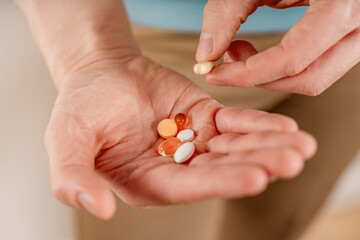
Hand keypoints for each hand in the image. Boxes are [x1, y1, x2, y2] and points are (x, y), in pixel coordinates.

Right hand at [45, 55, 316, 219]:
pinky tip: (286, 128)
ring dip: (267, 146)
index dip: (221, 182)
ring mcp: (194, 142)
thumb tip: (97, 209)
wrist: (100, 73)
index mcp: (148, 181)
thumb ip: (73, 178)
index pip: (188, 186)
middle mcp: (176, 166)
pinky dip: (258, 123)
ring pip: (235, 147)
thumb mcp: (67, 141)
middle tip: (292, 160)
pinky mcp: (206, 117)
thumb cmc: (81, 107)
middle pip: (221, 168)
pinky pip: (235, 122)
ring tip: (301, 146)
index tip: (257, 177)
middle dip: (257, 164)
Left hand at [196, 0, 359, 95]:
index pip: (292, 58)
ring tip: (241, 51)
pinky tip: (261, 53)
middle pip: (307, 78)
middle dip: (259, 79)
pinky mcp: (349, 38)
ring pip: (315, 78)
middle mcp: (359, 24)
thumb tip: (205, 56)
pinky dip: (284, 69)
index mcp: (340, 4)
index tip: (214, 75)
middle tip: (227, 60)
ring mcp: (359, 34)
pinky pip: (317, 67)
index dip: (247, 74)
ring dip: (271, 76)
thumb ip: (226, 13)